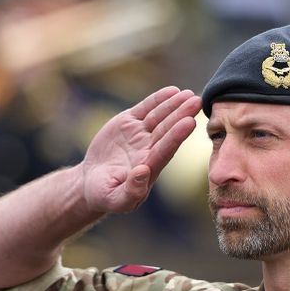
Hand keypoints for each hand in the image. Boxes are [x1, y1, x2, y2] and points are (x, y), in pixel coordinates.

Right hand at [80, 86, 201, 215]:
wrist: (92, 182)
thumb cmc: (105, 195)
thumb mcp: (115, 199)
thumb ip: (131, 190)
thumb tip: (143, 171)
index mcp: (149, 167)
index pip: (165, 149)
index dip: (176, 136)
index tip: (189, 123)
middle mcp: (148, 149)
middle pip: (167, 130)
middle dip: (182, 115)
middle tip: (197, 101)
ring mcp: (140, 135)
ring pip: (160, 117)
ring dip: (175, 105)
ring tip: (189, 94)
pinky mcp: (129, 124)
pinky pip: (146, 109)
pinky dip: (158, 99)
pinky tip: (173, 91)